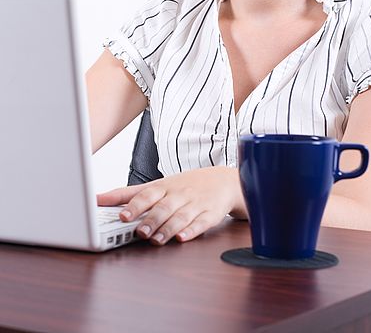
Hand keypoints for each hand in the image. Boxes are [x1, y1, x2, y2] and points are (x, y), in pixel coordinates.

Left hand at [97, 166, 246, 244]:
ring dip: (167, 229)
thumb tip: (97, 199)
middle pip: (163, 207)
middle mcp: (179, 195)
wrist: (223, 181)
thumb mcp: (157, 185)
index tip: (122, 216)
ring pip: (180, 217)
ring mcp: (195, 204)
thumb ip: (127, 194)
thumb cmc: (185, 185)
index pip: (147, 194)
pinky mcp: (210, 215)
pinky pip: (201, 223)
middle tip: (139, 231)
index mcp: (164, 187)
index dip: (135, 206)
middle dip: (151, 220)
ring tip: (156, 240)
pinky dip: (191, 231)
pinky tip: (182, 238)